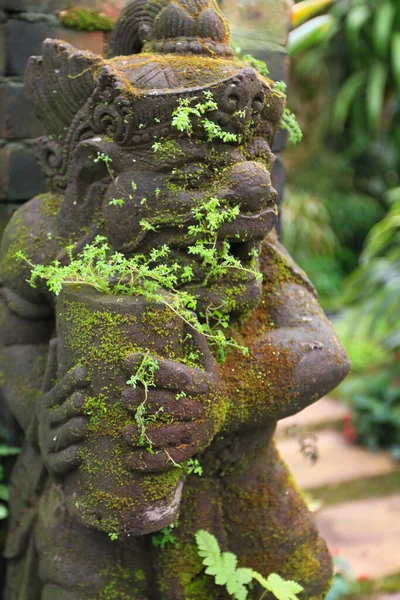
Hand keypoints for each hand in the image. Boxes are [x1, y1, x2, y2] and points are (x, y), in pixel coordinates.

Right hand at [37, 339, 88, 476]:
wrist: (51, 450)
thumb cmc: (61, 413)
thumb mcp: (55, 391)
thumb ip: (54, 368)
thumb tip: (54, 338)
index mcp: (48, 402)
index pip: (59, 389)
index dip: (71, 381)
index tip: (85, 372)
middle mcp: (47, 421)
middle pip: (60, 412)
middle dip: (72, 406)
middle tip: (84, 399)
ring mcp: (49, 443)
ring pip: (60, 435)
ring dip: (71, 430)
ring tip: (83, 425)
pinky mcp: (54, 464)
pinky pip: (60, 462)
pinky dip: (68, 458)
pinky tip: (79, 453)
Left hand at [121, 332, 221, 472]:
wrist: (229, 409)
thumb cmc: (203, 377)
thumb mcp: (203, 356)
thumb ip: (190, 334)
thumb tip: (177, 305)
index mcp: (206, 382)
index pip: (176, 373)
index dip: (150, 366)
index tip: (125, 359)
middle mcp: (205, 408)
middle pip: (171, 405)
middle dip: (143, 400)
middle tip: (121, 395)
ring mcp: (200, 432)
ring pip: (171, 435)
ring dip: (145, 434)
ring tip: (123, 431)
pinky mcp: (193, 452)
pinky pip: (171, 460)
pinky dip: (149, 461)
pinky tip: (129, 459)